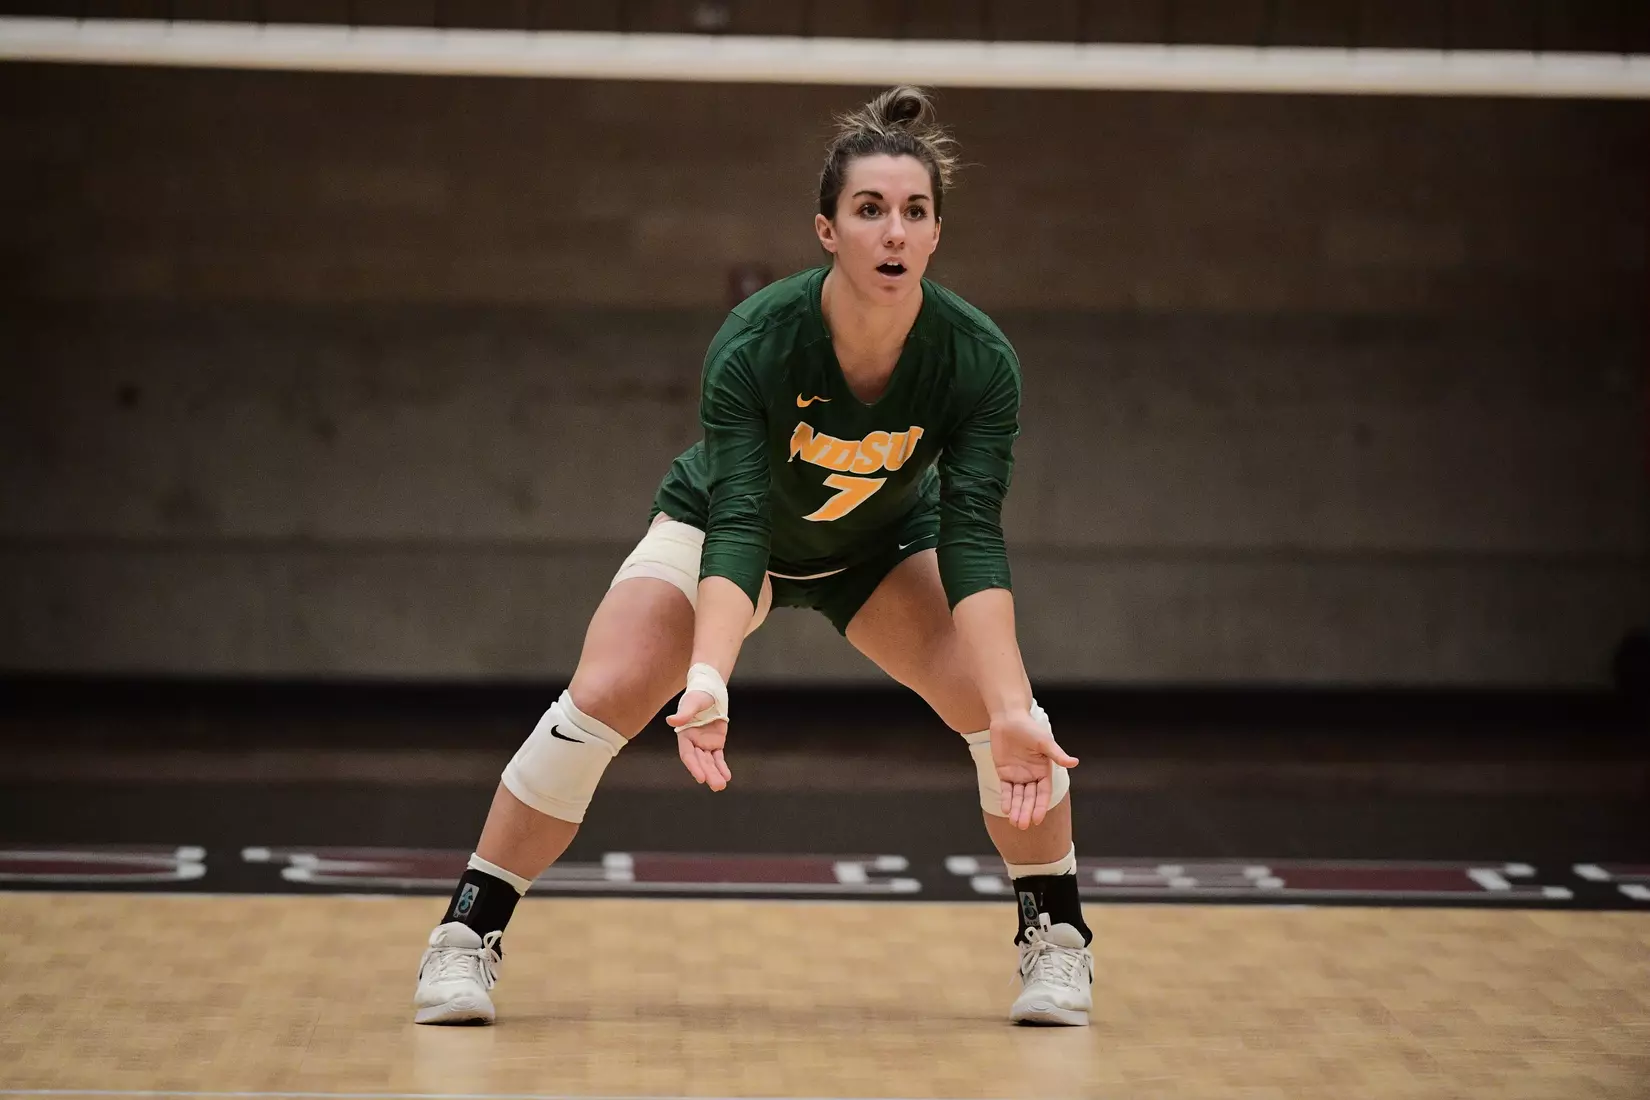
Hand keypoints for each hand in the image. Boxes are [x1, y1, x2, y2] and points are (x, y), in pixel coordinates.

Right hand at [665, 690, 731, 790]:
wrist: (710, 691)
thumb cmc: (698, 695)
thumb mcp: (691, 703)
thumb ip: (683, 713)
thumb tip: (671, 721)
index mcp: (684, 735)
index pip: (688, 755)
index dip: (694, 767)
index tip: (701, 778)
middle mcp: (693, 743)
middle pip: (700, 762)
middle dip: (708, 774)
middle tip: (716, 786)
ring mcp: (705, 744)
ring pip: (710, 763)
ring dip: (715, 774)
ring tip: (721, 786)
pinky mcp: (716, 742)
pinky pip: (718, 758)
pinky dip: (722, 767)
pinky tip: (727, 776)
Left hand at [990, 708, 1078, 829]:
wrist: (1009, 719)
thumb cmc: (1029, 728)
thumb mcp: (1044, 742)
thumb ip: (1057, 754)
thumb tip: (1075, 762)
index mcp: (1044, 771)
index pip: (1043, 792)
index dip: (1040, 806)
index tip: (1037, 819)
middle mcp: (1032, 776)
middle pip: (1030, 798)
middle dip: (1026, 811)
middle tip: (1023, 825)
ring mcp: (1018, 775)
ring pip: (1018, 797)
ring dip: (1016, 809)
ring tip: (1014, 823)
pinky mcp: (1005, 773)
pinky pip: (1006, 789)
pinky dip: (1006, 799)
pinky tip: (1006, 810)